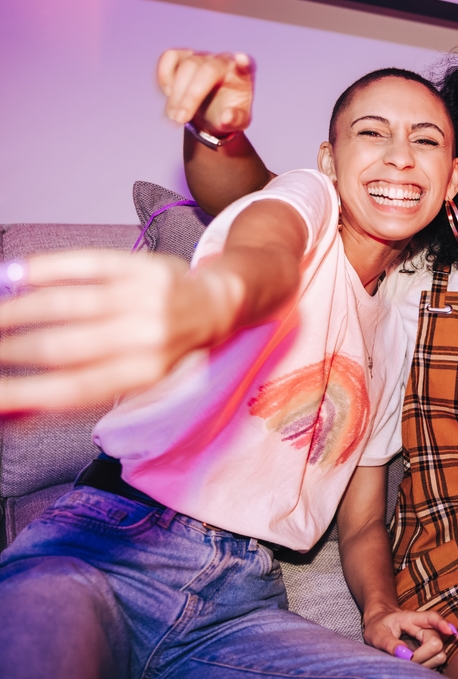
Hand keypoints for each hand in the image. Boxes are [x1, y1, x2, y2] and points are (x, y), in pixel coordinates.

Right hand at [0, 251, 236, 412]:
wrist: (216, 306)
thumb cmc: (163, 348)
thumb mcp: (135, 378)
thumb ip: (79, 392)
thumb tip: (16, 415)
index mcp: (144, 374)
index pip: (72, 388)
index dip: (23, 392)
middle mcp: (147, 337)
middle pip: (61, 347)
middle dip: (10, 350)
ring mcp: (146, 298)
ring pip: (66, 304)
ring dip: (17, 310)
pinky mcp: (143, 265)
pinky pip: (87, 263)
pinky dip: (46, 269)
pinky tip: (15, 274)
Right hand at [157, 49, 255, 134]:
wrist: (210, 111)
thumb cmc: (227, 114)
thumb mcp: (236, 122)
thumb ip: (235, 120)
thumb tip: (226, 118)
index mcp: (243, 75)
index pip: (248, 65)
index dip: (245, 62)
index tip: (242, 60)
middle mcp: (224, 61)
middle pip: (206, 70)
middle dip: (191, 96)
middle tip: (180, 119)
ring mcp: (203, 56)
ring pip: (186, 65)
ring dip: (176, 93)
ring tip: (174, 117)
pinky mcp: (183, 56)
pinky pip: (170, 57)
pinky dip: (164, 75)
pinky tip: (167, 94)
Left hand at [362, 607, 456, 667]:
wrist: (381, 624)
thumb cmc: (379, 626)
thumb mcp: (377, 634)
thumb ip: (390, 644)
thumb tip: (406, 655)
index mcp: (413, 618)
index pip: (432, 618)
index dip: (442, 624)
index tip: (450, 632)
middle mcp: (426, 628)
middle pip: (437, 643)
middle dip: (422, 656)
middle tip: (405, 659)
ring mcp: (430, 640)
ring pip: (439, 655)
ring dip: (425, 663)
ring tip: (407, 661)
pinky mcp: (431, 651)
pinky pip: (435, 662)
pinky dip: (425, 666)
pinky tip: (412, 663)